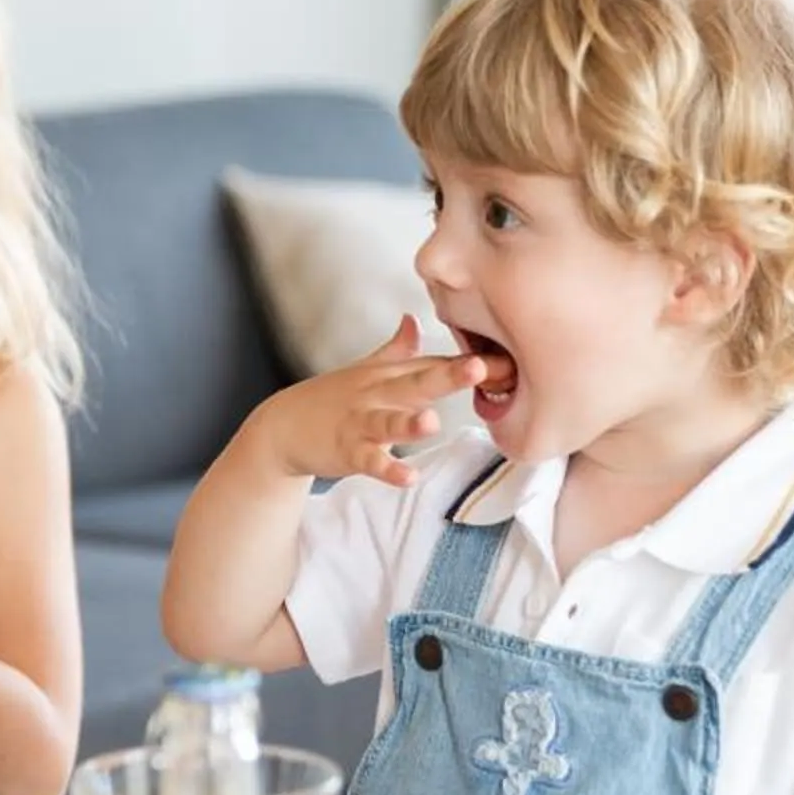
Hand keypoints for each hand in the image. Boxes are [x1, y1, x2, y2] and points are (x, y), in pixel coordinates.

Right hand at [245, 315, 493, 488]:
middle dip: (449, 375)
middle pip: (417, 382)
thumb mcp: (365, 370)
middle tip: (480, 366)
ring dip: (411, 423)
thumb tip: (414, 318)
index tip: (510, 359)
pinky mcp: (347, 451)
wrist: (283, 426)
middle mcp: (377, 393)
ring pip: (389, 421)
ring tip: (433, 422)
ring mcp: (360, 422)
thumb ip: (395, 349)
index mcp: (389, 374)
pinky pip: (370, 461)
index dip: (469, 362)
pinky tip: (408, 476)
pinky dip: (388, 468)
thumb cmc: (333, 398)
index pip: (434, 364)